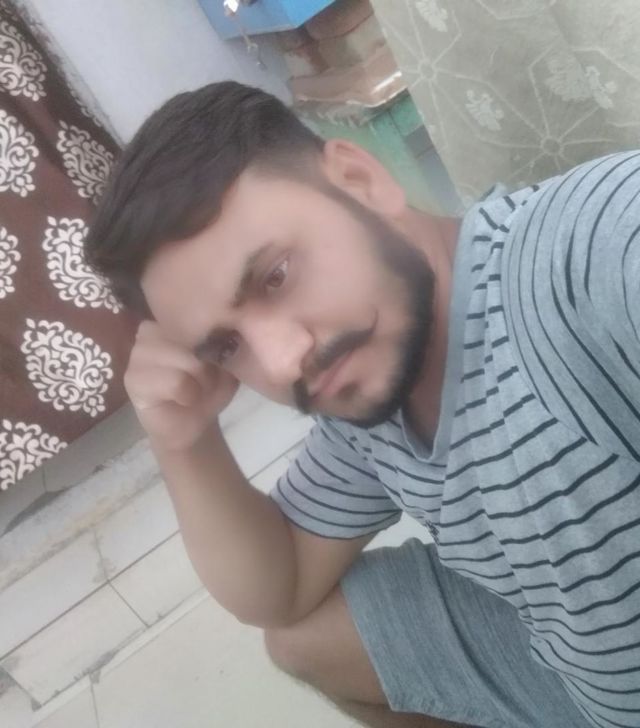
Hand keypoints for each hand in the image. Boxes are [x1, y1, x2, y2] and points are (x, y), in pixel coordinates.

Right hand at [124, 320, 238, 451]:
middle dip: (208, 363)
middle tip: (208, 380)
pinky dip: (189, 393)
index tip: (218, 357)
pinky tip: (184, 399)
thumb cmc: (209, 387)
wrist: (193, 425)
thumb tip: (230, 328)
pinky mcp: (133, 379)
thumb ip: (226, 339)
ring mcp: (138, 353)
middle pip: (191, 335)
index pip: (196, 313)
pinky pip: (174, 381)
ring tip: (197, 389)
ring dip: (200, 379)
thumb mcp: (226, 360)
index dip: (214, 336)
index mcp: (170, 318)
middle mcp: (149, 329)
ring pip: (185, 358)